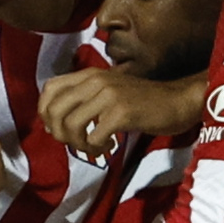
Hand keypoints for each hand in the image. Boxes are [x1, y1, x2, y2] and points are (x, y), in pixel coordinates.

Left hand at [39, 70, 206, 155]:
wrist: (177, 102)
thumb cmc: (143, 101)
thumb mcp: (109, 92)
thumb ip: (83, 100)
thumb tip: (52, 125)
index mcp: (90, 74)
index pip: (49, 88)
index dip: (45, 112)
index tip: (59, 128)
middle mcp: (96, 81)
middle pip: (55, 109)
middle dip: (59, 133)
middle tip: (76, 142)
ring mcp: (108, 96)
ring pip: (70, 125)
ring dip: (78, 143)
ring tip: (94, 146)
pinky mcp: (121, 113)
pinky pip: (93, 137)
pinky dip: (96, 148)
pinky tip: (109, 146)